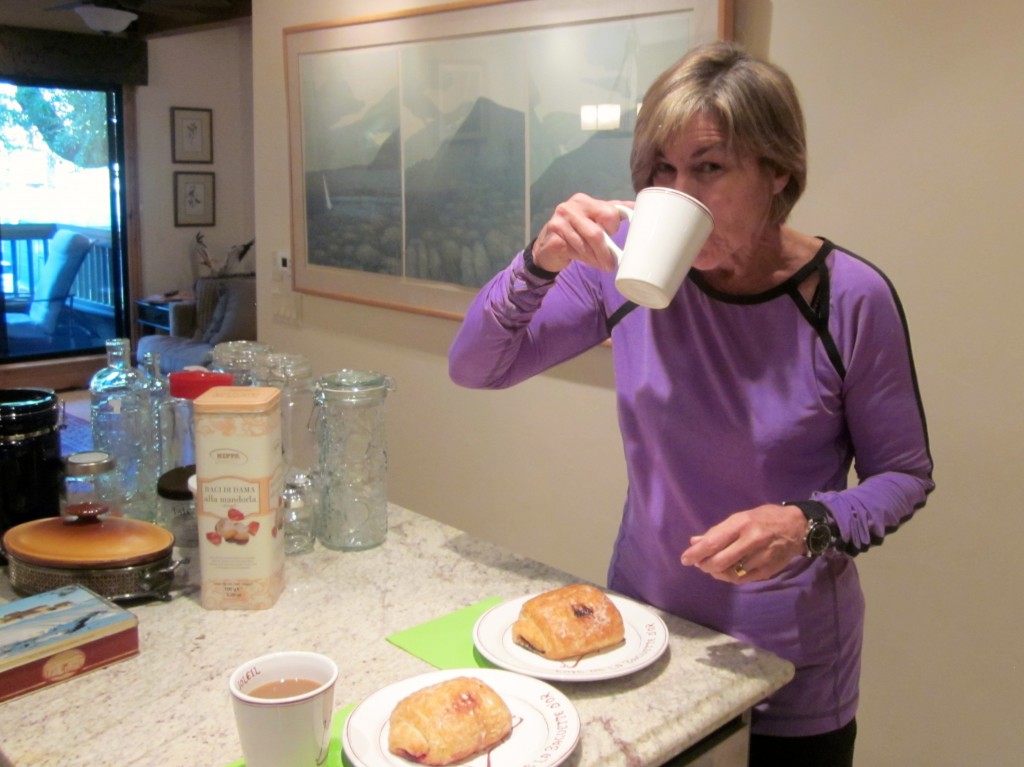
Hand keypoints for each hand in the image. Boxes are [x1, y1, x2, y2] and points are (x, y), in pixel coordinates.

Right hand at [530, 193, 632, 272]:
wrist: (547, 248)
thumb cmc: (574, 233)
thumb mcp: (593, 219)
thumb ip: (612, 212)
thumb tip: (637, 207)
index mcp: (584, 201)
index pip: (608, 212)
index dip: (614, 228)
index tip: (614, 237)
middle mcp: (570, 207)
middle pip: (596, 233)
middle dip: (606, 252)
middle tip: (612, 264)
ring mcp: (559, 222)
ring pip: (585, 245)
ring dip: (595, 259)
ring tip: (601, 265)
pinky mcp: (553, 237)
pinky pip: (574, 252)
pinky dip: (583, 259)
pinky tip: (585, 261)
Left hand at [680, 504, 806, 582]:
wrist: (797, 527)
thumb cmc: (764, 518)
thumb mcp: (740, 517)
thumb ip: (717, 531)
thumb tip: (695, 542)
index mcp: (742, 524)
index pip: (713, 542)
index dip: (696, 553)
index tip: (685, 559)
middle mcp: (751, 541)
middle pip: (719, 561)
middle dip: (704, 565)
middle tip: (699, 564)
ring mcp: (761, 557)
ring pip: (730, 573)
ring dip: (716, 572)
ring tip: (711, 566)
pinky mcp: (768, 571)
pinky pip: (742, 579)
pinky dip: (729, 577)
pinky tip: (725, 571)